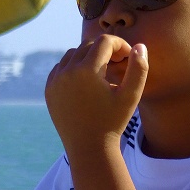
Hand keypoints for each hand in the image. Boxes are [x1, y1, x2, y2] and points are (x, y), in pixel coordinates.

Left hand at [45, 36, 147, 157]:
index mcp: (87, 70)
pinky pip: (61, 67)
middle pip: (88, 45)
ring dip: (89, 57)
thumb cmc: (113, 122)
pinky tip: (87, 80)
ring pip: (73, 54)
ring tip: (103, 72)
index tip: (127, 57)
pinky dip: (74, 67)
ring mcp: (55, 80)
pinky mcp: (49, 89)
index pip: (105, 41)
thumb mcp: (131, 96)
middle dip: (105, 50)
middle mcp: (67, 71)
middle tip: (118, 64)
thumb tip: (139, 46)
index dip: (120, 45)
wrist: (88, 148)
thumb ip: (139, 68)